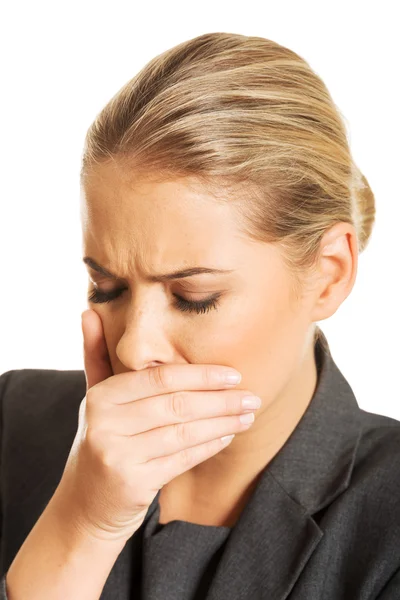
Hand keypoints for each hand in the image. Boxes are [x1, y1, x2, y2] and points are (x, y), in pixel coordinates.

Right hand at [51, 309, 259, 543]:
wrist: (86, 502)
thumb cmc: (102, 440)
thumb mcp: (95, 398)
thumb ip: (97, 355)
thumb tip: (89, 311)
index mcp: (100, 396)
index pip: (159, 378)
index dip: (201, 375)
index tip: (234, 374)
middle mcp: (104, 423)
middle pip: (175, 404)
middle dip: (220, 400)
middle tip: (252, 396)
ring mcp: (116, 454)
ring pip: (183, 432)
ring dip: (222, 423)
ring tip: (248, 415)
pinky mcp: (131, 482)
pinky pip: (181, 459)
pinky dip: (208, 446)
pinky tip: (228, 435)